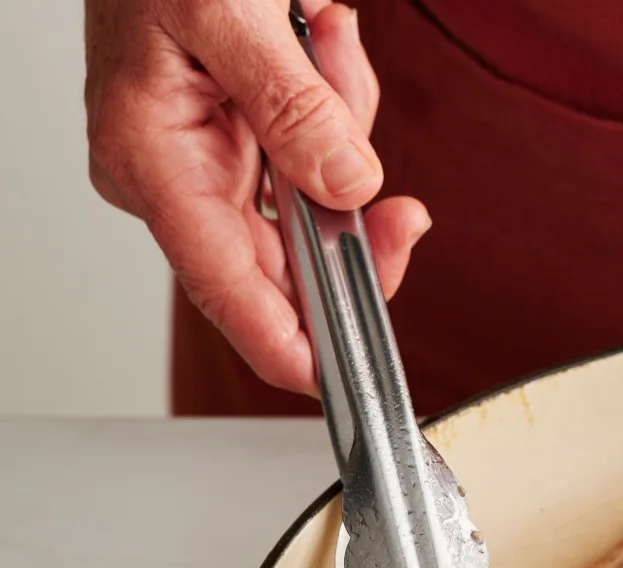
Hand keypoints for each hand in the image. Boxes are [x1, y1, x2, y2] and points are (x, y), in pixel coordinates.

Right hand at [84, 0, 429, 395]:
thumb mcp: (227, 12)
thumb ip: (291, 103)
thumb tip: (348, 184)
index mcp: (153, 160)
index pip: (229, 287)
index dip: (289, 343)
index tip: (338, 377)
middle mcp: (177, 176)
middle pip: (297, 255)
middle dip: (355, 199)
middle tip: (369, 140)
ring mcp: (210, 161)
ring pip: (325, 195)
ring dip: (345, 116)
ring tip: (317, 36)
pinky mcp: (243, 138)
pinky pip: (322, 151)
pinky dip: (338, 100)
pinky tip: (317, 38)